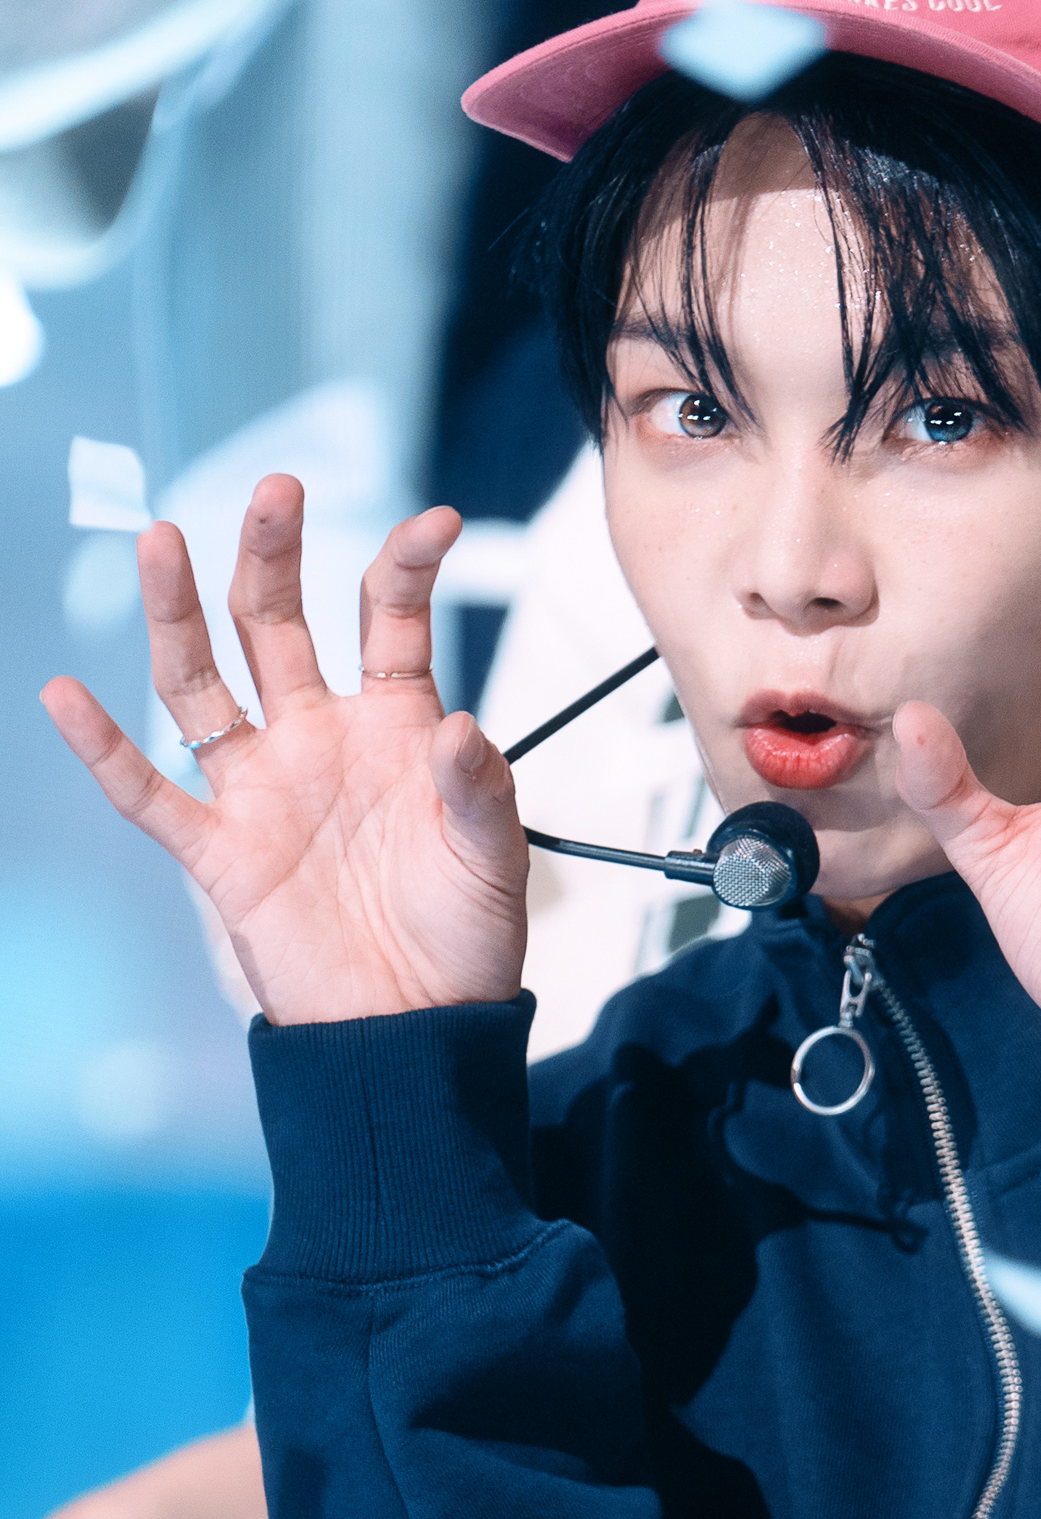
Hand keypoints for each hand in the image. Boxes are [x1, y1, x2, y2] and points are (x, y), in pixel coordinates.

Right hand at [40, 476, 528, 1024]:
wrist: (419, 1027)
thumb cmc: (465, 938)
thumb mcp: (496, 858)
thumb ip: (481, 790)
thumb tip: (462, 730)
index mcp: (396, 726)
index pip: (388, 620)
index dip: (407, 566)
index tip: (438, 522)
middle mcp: (319, 738)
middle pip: (279, 624)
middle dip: (272, 556)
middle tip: (276, 491)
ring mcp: (263, 788)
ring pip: (203, 682)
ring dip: (178, 614)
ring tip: (162, 541)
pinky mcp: (221, 851)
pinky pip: (149, 793)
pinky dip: (103, 749)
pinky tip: (65, 696)